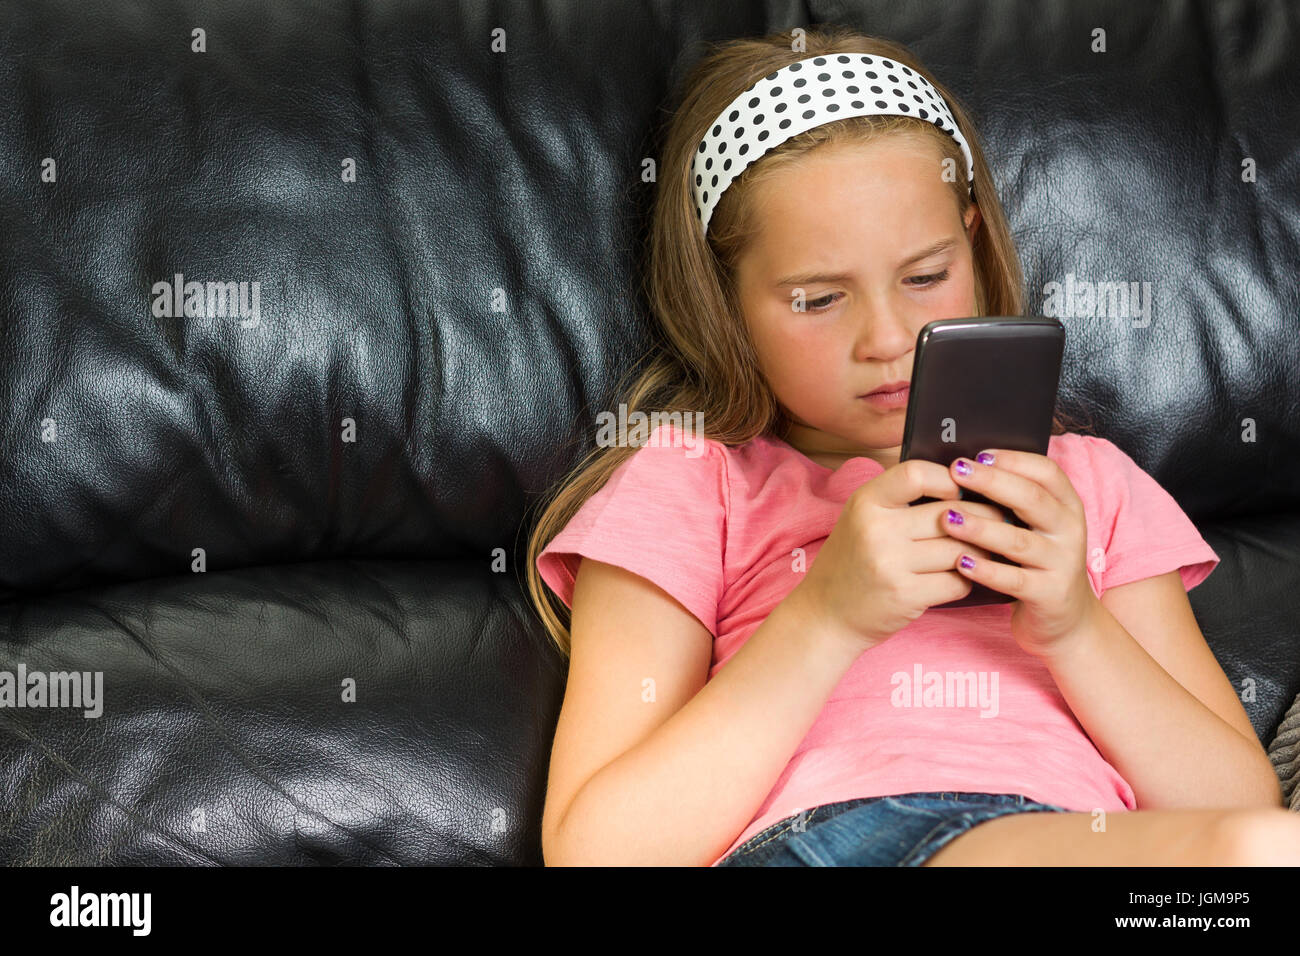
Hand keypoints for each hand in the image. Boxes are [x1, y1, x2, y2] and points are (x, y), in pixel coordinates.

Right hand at [790, 458, 1006, 651]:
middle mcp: (876, 530)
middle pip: (950, 513)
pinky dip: (968, 579)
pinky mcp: (906, 596)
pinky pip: (957, 581)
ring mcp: (890, 564)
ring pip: (960, 548)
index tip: (959, 489)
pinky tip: (965, 576)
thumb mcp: (862, 518)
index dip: (947, 478)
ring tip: (986, 549)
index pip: (916, 473)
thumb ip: (900, 499)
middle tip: (999, 518)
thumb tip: (962, 482)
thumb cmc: (853, 562)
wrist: (826, 614)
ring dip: (980, 551)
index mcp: (865, 502)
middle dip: (982, 516)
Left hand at [939, 449, 1100, 657]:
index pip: (1046, 472)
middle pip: (1032, 499)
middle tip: (956, 470)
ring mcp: (1061, 563)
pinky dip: (987, 571)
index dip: (1013, 460)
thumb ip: (1011, 501)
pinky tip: (961, 562)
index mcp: (1067, 506)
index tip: (977, 454)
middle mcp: (1069, 530)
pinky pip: (1015, 580)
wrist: (1065, 619)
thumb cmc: (1036, 563)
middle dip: (992, 482)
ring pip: (1019, 541)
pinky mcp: (1050, 594)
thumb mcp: (1034, 527)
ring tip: (949, 519)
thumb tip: (965, 469)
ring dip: (981, 528)